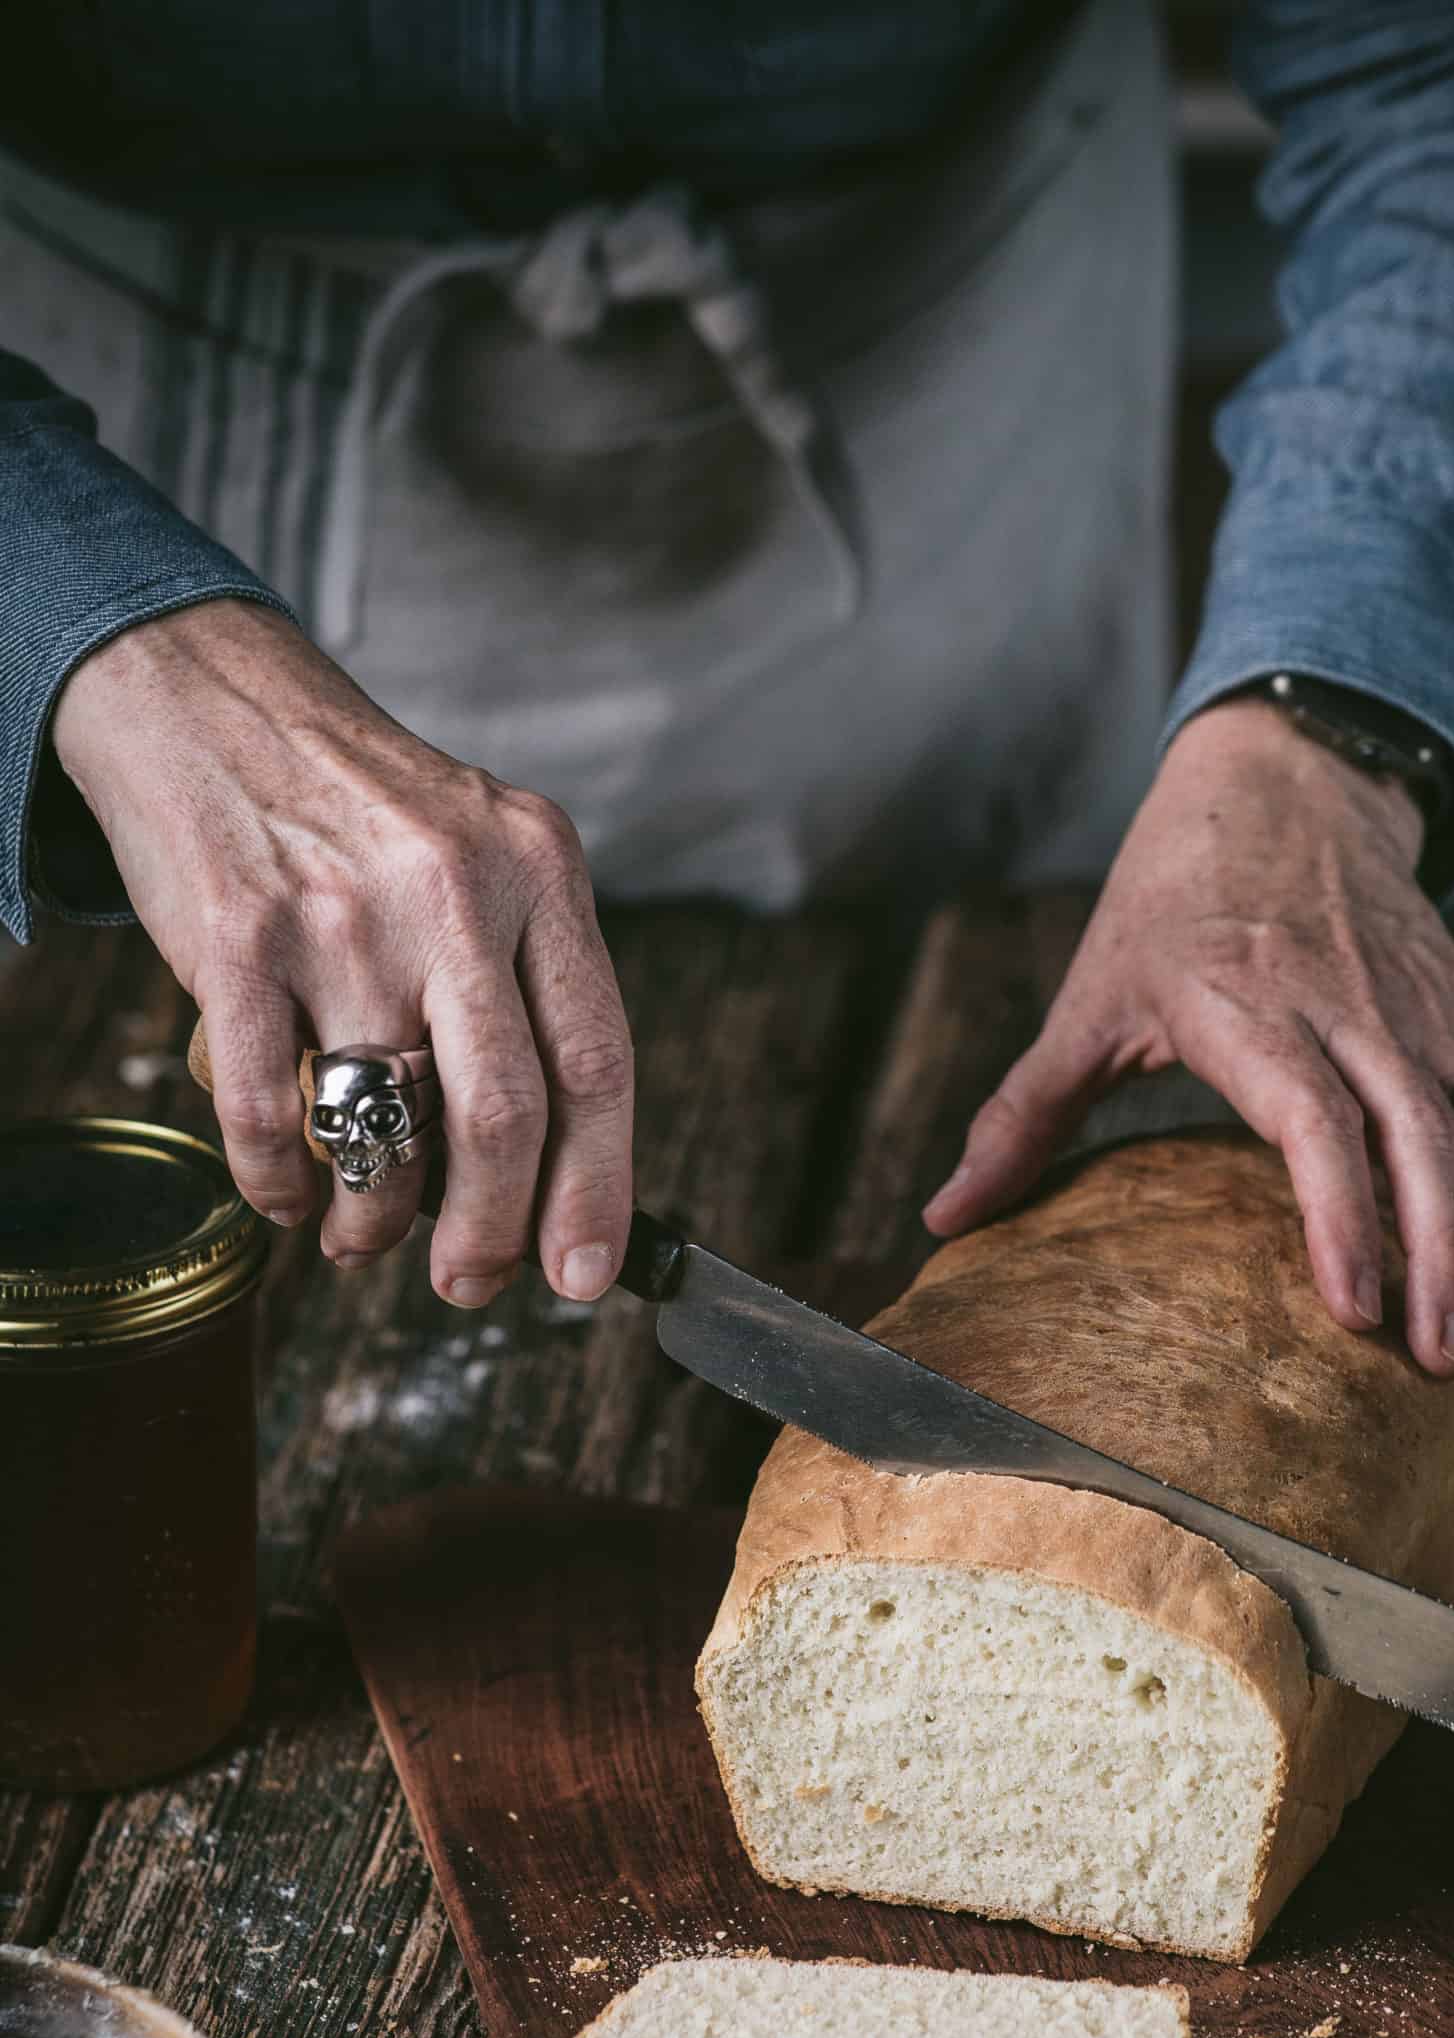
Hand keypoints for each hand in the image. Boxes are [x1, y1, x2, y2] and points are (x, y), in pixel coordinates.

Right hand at [52, 600, 632, 1307]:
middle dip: (492, 1233)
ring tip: (368, 1237)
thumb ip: (525, 982)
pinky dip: (279, 1182)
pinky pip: (269, 1110)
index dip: (598, 1188)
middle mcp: (454, 892)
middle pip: (505, 1117)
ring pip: (384, 1126)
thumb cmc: (360, 804)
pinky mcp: (238, 939)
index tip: (586, 1272)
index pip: (597, 1062)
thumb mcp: (485, 853)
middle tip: (470, 1282)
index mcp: (539, 873)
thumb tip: (547, 1163)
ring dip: (377, 1217)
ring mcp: (344, 918)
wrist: (211, 696)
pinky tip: (287, 1195)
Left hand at [924, 698, 1453, 1389]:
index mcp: (1249, 1004)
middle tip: (1447, 1369)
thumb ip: (1023, 1115)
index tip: (1357, 1310)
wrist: (1286, 779)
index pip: (1315, 1118)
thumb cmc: (1172, 897)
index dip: (1344, 1213)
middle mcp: (1352, 1009)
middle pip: (1423, 1139)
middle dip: (1448, 1262)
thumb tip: (944, 1221)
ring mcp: (1425, 1012)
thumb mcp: (1088, 997)